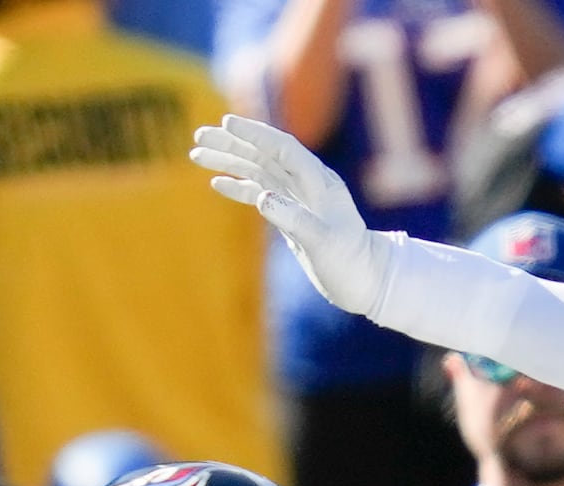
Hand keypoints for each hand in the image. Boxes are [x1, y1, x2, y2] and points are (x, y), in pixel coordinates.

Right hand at [190, 116, 388, 316]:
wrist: (367, 283)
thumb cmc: (351, 264)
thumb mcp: (323, 244)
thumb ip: (294, 219)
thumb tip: (262, 197)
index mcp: (319, 182)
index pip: (282, 147)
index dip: (254, 134)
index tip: (225, 124)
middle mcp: (308, 184)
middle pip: (264, 154)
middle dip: (231, 143)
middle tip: (198, 137)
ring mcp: (299, 198)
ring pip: (259, 171)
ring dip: (229, 161)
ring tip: (197, 155)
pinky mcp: (293, 215)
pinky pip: (262, 193)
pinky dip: (240, 187)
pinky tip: (218, 183)